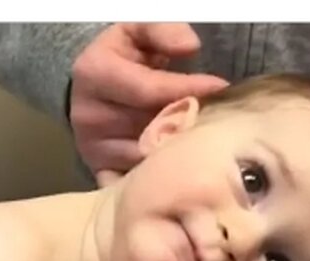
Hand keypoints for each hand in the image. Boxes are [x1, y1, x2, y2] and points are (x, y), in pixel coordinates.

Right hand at [69, 23, 227, 182]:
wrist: (89, 88)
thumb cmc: (122, 56)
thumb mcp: (137, 30)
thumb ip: (163, 31)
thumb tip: (190, 47)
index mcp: (94, 74)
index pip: (149, 89)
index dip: (189, 88)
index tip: (221, 88)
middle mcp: (88, 114)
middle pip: (149, 126)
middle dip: (187, 122)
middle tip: (220, 118)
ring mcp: (92, 147)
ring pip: (146, 156)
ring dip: (178, 151)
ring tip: (205, 141)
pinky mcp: (99, 169)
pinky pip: (134, 180)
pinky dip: (158, 178)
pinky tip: (180, 170)